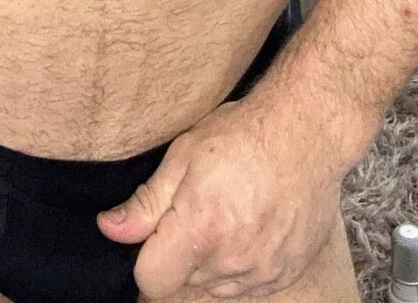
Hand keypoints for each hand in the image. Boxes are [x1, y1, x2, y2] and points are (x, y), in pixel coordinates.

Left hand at [96, 89, 344, 298]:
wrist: (307, 130)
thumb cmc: (243, 133)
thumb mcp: (184, 154)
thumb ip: (146, 202)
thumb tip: (110, 228)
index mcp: (201, 230)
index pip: (152, 281)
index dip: (147, 257)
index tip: (157, 232)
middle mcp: (233, 261)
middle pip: (185, 283)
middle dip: (181, 254)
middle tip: (197, 209)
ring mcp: (263, 271)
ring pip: (216, 287)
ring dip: (211, 262)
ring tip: (226, 214)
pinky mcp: (287, 272)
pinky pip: (249, 286)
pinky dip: (241, 265)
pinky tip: (249, 226)